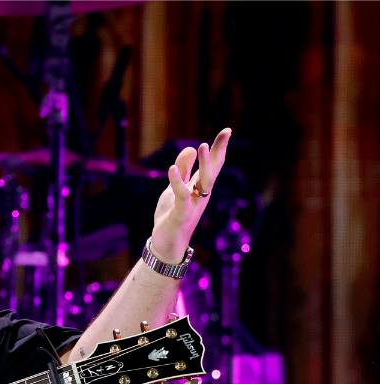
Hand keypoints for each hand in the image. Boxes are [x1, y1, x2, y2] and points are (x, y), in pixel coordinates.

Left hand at [151, 128, 231, 261]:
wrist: (166, 243)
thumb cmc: (173, 215)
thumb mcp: (175, 188)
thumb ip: (183, 170)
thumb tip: (190, 148)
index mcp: (201, 187)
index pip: (213, 165)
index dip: (220, 148)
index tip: (227, 130)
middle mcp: (201, 194)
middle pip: (213, 171)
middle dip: (218, 152)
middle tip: (224, 134)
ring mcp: (194, 204)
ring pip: (204, 182)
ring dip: (204, 164)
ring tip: (201, 146)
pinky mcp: (181, 214)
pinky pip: (181, 196)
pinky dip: (177, 182)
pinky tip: (172, 169)